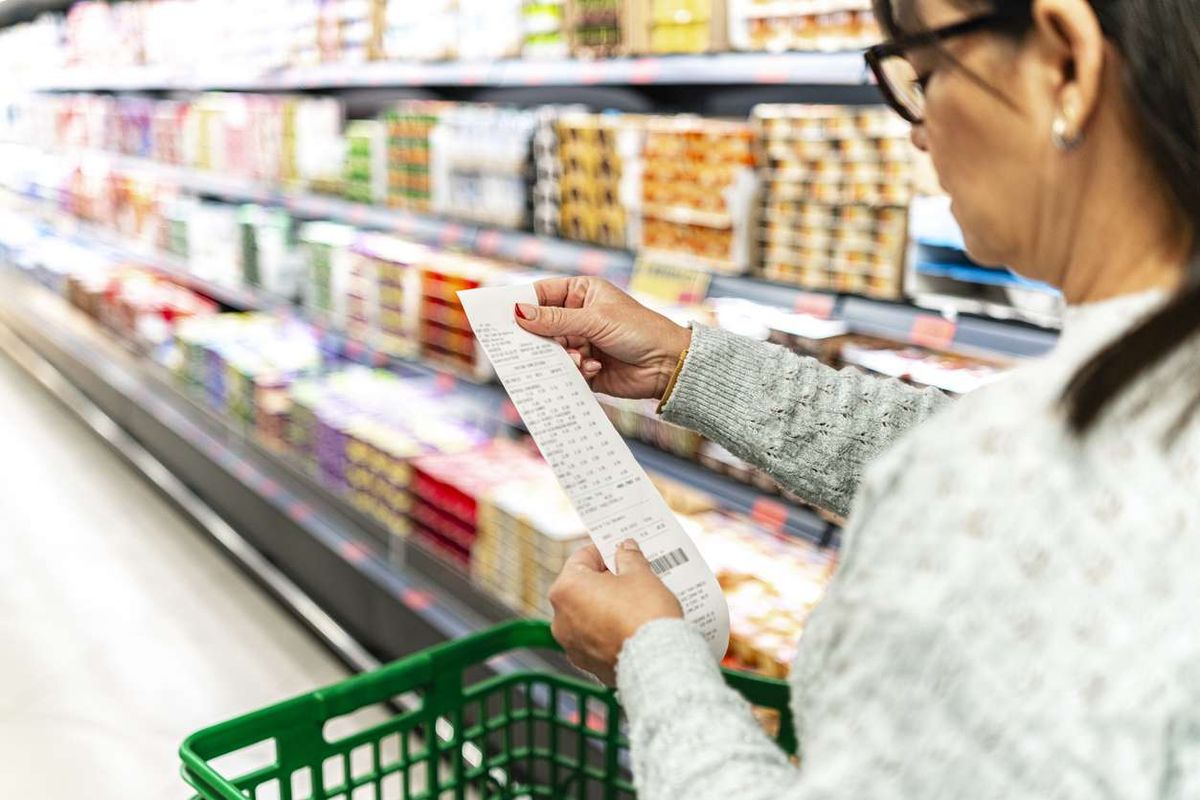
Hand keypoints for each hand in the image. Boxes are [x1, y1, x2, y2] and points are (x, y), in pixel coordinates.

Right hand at [514, 276, 691, 399]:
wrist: (667, 365)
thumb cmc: (639, 331)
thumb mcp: (595, 320)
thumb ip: (555, 319)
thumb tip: (519, 313)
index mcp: (582, 293)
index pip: (542, 294)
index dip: (522, 303)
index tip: (502, 315)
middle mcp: (579, 316)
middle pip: (542, 326)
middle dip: (539, 338)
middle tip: (529, 346)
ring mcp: (581, 342)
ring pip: (552, 351)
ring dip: (562, 356)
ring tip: (578, 359)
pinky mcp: (585, 368)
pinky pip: (565, 370)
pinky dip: (574, 371)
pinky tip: (593, 369)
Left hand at [548, 539, 683, 684]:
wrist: (658, 662)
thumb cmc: (644, 616)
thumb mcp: (641, 576)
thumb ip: (629, 558)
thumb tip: (625, 549)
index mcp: (567, 588)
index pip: (582, 557)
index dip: (604, 551)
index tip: (619, 551)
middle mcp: (560, 617)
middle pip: (581, 587)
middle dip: (605, 580)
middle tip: (630, 576)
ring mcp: (571, 644)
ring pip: (586, 614)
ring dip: (605, 606)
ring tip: (633, 603)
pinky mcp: (586, 663)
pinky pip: (594, 639)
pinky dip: (607, 631)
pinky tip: (629, 626)